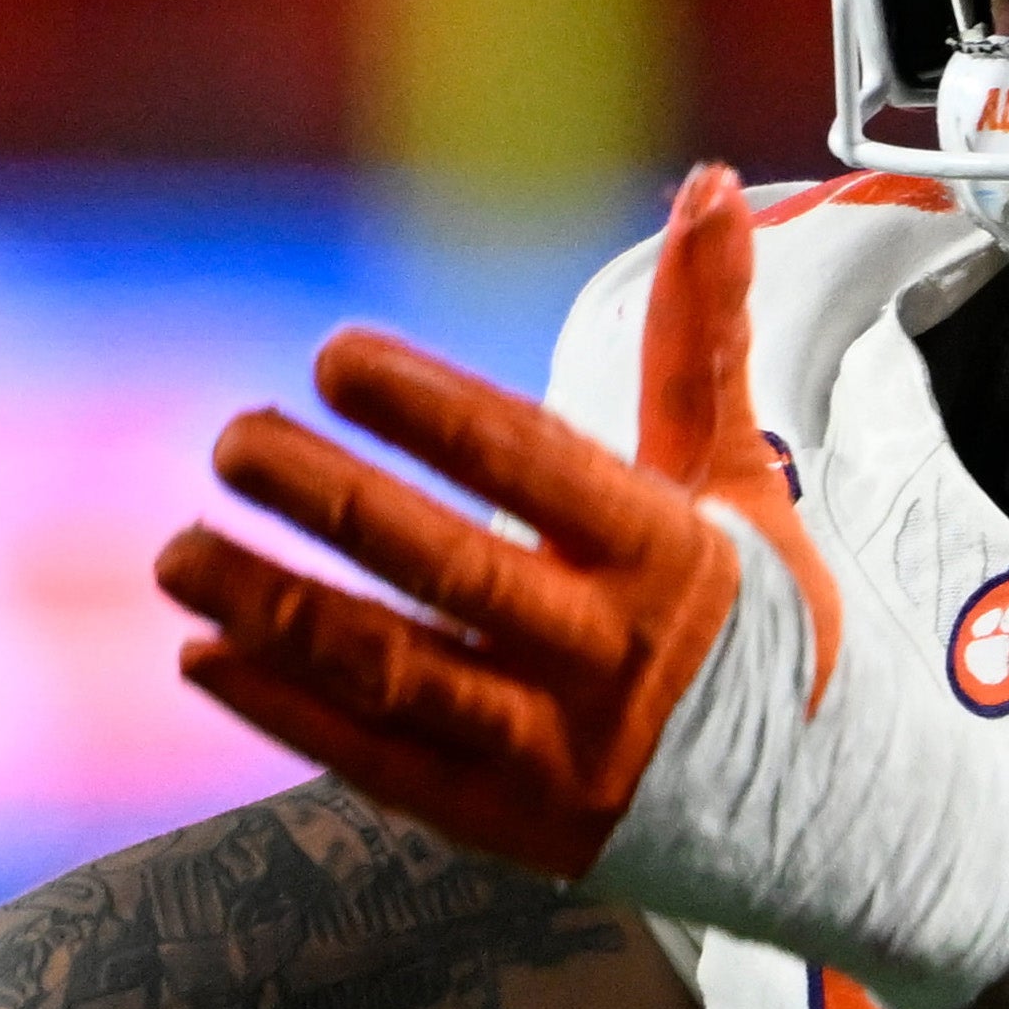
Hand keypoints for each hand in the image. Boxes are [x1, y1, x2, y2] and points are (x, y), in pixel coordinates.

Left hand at [159, 168, 1008, 1008]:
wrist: (826, 818)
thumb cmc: (767, 623)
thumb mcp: (740, 478)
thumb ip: (700, 334)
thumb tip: (708, 181)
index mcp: (672, 559)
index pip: (537, 468)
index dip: (432, 413)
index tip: (337, 357)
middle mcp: (613, 661)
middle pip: (453, 574)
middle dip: (335, 503)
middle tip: (235, 439)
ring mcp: (557, 757)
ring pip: (400, 678)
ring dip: (280, 614)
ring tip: (181, 553)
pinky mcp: (509, 827)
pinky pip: (381, 767)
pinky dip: (289, 716)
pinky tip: (209, 658)